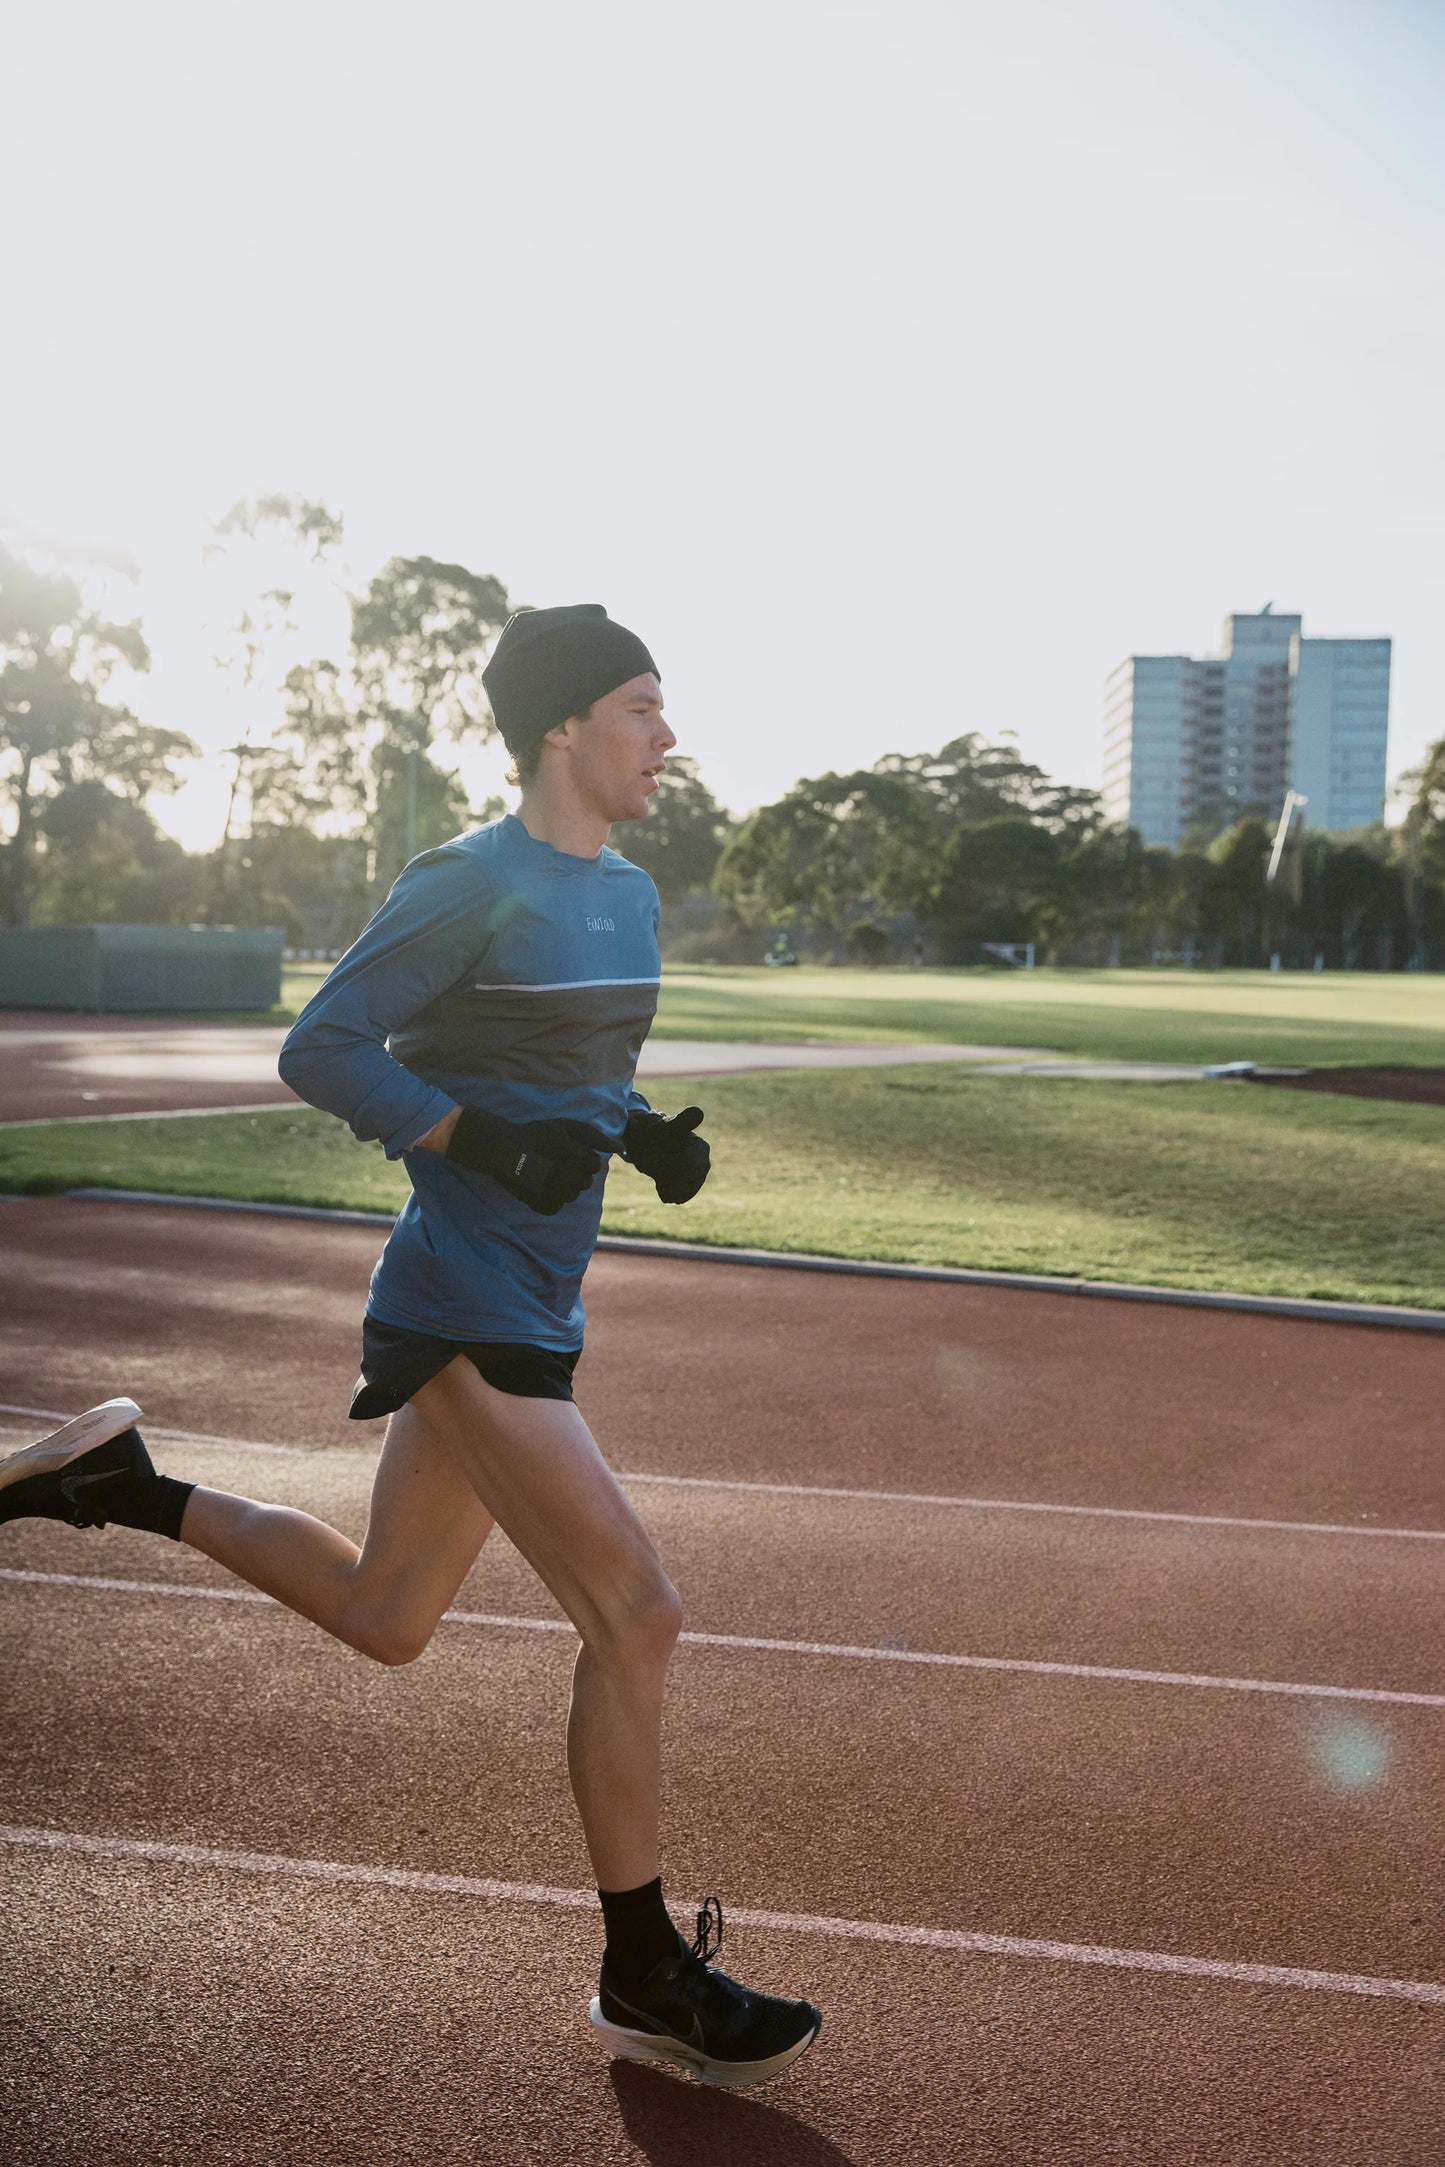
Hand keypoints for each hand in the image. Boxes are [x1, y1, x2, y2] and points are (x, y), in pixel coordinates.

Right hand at [445, 1106, 609, 1214]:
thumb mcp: (567, 1127)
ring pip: (571, 1195)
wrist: (502, 1149)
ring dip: (562, 1187)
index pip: (594, 1166)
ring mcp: (559, 1194)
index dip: (580, 1158)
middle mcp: (573, 1178)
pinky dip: (549, 1199)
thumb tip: (622, 1147)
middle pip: (585, 1182)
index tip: (564, 1152)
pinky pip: (557, 1206)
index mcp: (581, 1158)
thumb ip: (596, 1136)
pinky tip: (537, 1185)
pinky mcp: (545, 1206)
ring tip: (543, 1172)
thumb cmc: (537, 1134)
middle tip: (552, 1162)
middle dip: (573, 1173)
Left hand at [623, 1104, 710, 1204]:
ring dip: (660, 1180)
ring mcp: (697, 1179)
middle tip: (649, 1161)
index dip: (665, 1164)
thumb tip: (697, 1112)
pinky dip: (662, 1187)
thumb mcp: (663, 1126)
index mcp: (701, 1147)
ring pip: (676, 1191)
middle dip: (661, 1173)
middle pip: (681, 1181)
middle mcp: (704, 1165)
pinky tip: (660, 1176)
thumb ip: (680, 1122)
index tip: (650, 1156)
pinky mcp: (689, 1190)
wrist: (645, 1142)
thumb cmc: (653, 1131)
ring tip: (655, 1166)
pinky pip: (673, 1196)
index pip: (687, 1166)